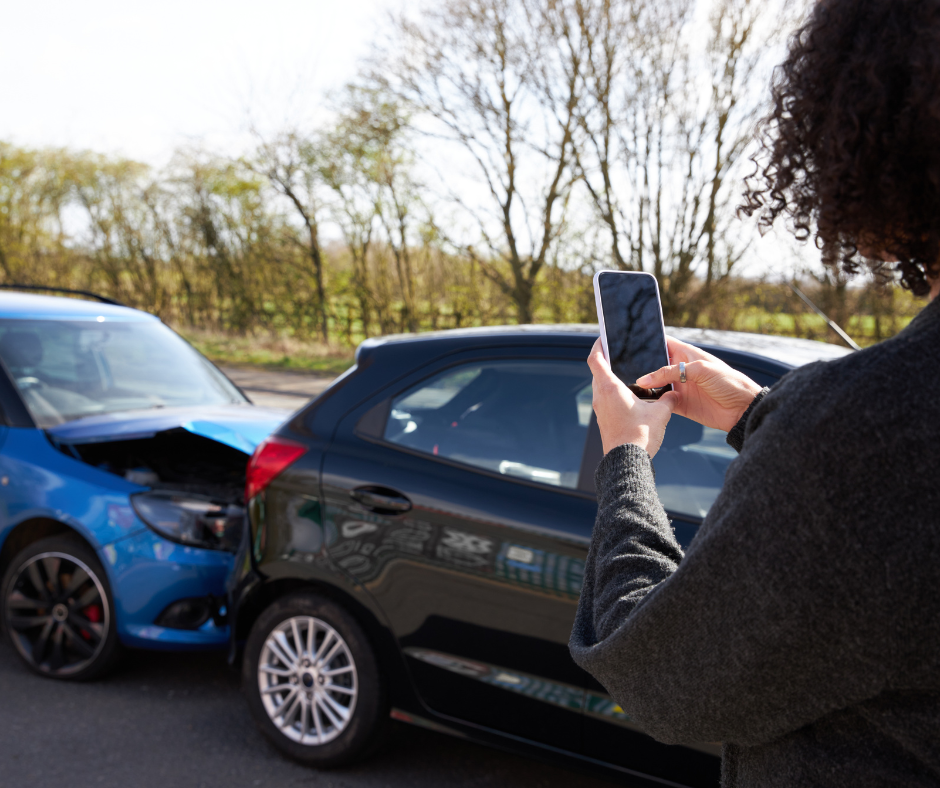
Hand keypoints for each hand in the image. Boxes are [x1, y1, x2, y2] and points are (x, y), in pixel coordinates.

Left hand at [588, 339, 677, 457]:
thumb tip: (675, 393)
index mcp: (610, 388)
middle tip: (619, 353)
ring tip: (627, 374)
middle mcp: (600, 397)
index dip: (598, 345)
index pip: (596, 359)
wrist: (627, 462)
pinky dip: (613, 393)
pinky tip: (629, 396)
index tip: (603, 338)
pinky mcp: (603, 420)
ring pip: (600, 387)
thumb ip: (668, 399)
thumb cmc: (640, 436)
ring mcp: (599, 410)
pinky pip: (605, 400)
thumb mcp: (660, 413)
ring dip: (610, 379)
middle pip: (597, 372)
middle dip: (607, 361)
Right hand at [635, 336, 762, 432]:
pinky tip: (641, 400)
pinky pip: (661, 402)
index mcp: (687, 355)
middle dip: (641, 365)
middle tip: (624, 366)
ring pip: (655, 385)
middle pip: (655, 365)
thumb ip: (672, 372)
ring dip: (645, 385)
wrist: (742, 409)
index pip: (664, 343)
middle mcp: (680, 370)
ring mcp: (679, 388)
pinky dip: (652, 401)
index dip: (649, 342)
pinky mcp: (679, 405)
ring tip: (628, 384)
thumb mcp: (701, 370)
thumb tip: (645, 380)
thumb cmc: (729, 382)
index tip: (631, 342)